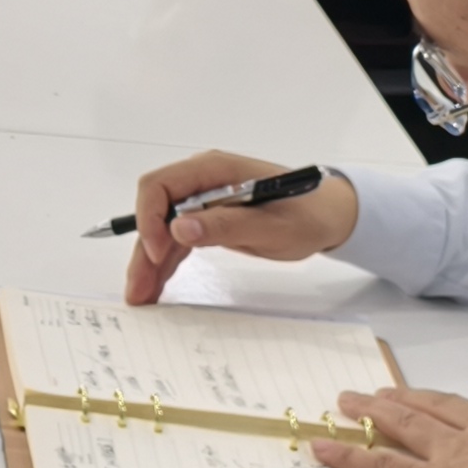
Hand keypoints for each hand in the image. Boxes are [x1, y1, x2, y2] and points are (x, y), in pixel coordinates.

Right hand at [124, 149, 360, 303]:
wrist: (331, 216)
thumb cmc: (307, 214)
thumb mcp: (271, 225)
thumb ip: (225, 225)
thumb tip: (178, 227)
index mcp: (213, 171)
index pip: (160, 186)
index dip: (149, 218)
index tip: (155, 253)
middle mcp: (201, 183)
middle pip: (155, 213)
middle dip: (143, 250)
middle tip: (137, 289)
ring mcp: (203, 202)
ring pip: (163, 232)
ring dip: (149, 263)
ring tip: (140, 297)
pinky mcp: (208, 222)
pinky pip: (178, 242)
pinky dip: (166, 264)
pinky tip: (156, 288)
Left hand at [314, 388, 467, 467]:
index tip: (464, 420)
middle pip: (440, 410)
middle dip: (411, 400)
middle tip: (381, 392)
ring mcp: (458, 456)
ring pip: (407, 427)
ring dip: (374, 412)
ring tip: (345, 402)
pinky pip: (384, 467)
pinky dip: (352, 455)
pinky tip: (322, 448)